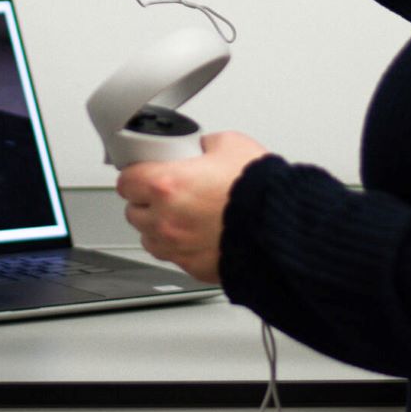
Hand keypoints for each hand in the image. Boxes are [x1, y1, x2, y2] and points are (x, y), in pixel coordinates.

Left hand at [116, 131, 269, 282]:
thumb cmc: (261, 191)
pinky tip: (197, 234)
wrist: (284, 230)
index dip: (135, 174)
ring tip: (181, 214)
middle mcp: (165, 219)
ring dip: (158, 226)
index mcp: (167, 185)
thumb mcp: (230, 144)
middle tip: (166, 192)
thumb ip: (204, 145)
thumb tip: (200, 148)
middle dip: (145, 201)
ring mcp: (177, 247)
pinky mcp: (193, 268)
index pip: (126, 181)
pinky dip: (178, 246)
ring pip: (148, 237)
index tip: (143, 172)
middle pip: (133, 211)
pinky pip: (172, 256)